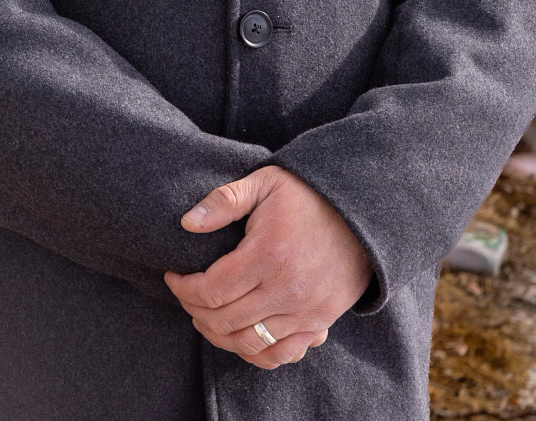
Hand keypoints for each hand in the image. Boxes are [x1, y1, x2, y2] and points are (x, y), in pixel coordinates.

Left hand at [163, 166, 371, 369]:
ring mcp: (306, 312)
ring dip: (218, 335)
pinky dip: (255, 353)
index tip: (173, 276)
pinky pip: (282, 354)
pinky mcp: (321, 322)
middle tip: (185, 296)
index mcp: (268, 255)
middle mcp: (287, 290)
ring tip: (205, 315)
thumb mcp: (264, 183)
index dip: (183, 289)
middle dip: (194, 311)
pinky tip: (238, 336)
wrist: (362, 217)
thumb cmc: (307, 196)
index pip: (211, 290)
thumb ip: (223, 201)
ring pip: (249, 344)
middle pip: (224, 321)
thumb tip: (187, 223)